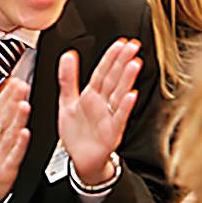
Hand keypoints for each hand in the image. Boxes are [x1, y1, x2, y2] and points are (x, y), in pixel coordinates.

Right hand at [0, 74, 30, 202]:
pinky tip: (25, 133)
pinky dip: (18, 144)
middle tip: (21, 85)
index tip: (14, 79)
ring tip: (24, 104)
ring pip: (7, 134)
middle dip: (11, 101)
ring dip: (16, 119)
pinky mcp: (5, 169)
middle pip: (1, 117)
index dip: (5, 92)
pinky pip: (12, 155)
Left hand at [57, 39, 142, 186]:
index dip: (110, 57)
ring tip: (134, 64)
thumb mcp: (67, 101)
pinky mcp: (112, 132)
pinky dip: (125, 107)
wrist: (81, 159)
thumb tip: (68, 55)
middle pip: (114, 79)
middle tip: (133, 46)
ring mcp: (109, 117)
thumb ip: (67, 78)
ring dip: (127, 80)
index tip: (120, 43)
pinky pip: (119, 117)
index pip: (102, 72)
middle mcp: (103, 104)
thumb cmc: (77, 132)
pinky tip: (131, 95)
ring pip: (119, 94)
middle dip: (123, 62)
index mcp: (92, 95)